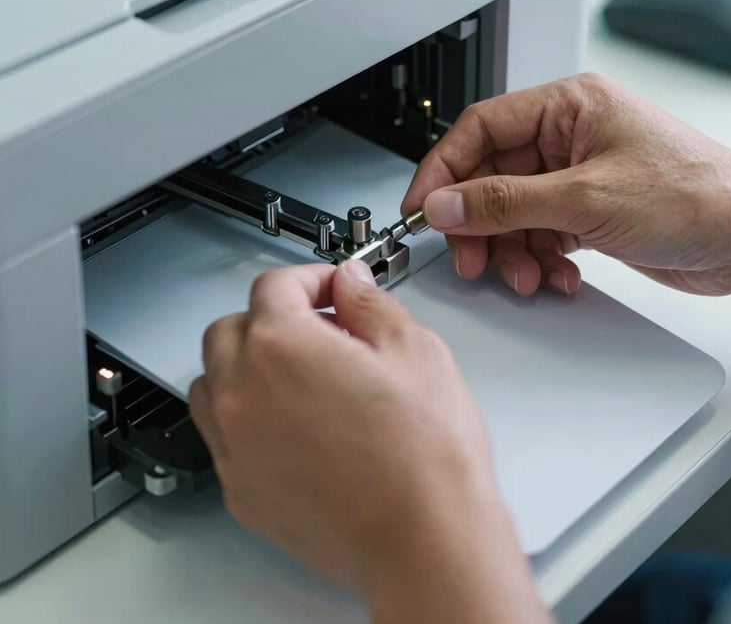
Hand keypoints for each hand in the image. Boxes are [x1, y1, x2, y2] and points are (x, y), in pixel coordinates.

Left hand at [189, 262, 548, 623]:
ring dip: (245, 365)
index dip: (310, 279)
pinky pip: (222, 436)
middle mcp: (244, 393)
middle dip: (270, 318)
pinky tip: (292, 425)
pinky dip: (244, 417)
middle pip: (230, 329)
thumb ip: (370, 304)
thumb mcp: (414, 351)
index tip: (332, 290)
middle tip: (318, 328)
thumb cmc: (426, 456)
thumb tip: (349, 285)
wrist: (425, 542)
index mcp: (282, 346)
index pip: (273, 286)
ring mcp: (235, 447)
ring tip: (298, 375)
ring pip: (212, 382)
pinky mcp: (240, 491)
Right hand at [403, 73, 730, 296]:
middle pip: (492, 176)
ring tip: (527, 275)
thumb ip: (506, 202)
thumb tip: (446, 204)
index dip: (443, 169)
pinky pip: (540, 233)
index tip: (423, 207)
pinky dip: (541, 259)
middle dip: (480, 222)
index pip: (480, 128)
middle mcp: (569, 136)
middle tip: (470, 256)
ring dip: (513, 250)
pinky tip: (559, 275)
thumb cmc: (697, 195)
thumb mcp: (586, 198)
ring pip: (513, 212)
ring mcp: (578, 176)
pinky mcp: (589, 211)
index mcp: (567, 106)